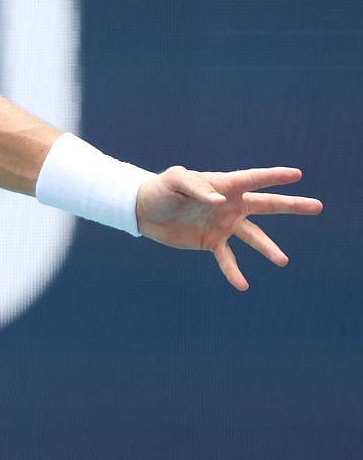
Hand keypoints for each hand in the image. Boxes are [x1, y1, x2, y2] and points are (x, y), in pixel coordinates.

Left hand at [136, 165, 322, 289]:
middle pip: (267, 205)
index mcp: (223, 184)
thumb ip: (197, 187)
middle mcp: (230, 205)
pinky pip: (228, 259)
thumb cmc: (160, 189)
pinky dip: (234, 271)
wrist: (143, 211)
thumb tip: (220, 200)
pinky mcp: (212, 242)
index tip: (297, 174)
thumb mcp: (175, 181)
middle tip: (317, 206)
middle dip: (291, 205)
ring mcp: (224, 224)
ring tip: (283, 261)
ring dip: (268, 248)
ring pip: (254, 236)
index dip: (274, 176)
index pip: (253, 179)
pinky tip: (242, 285)